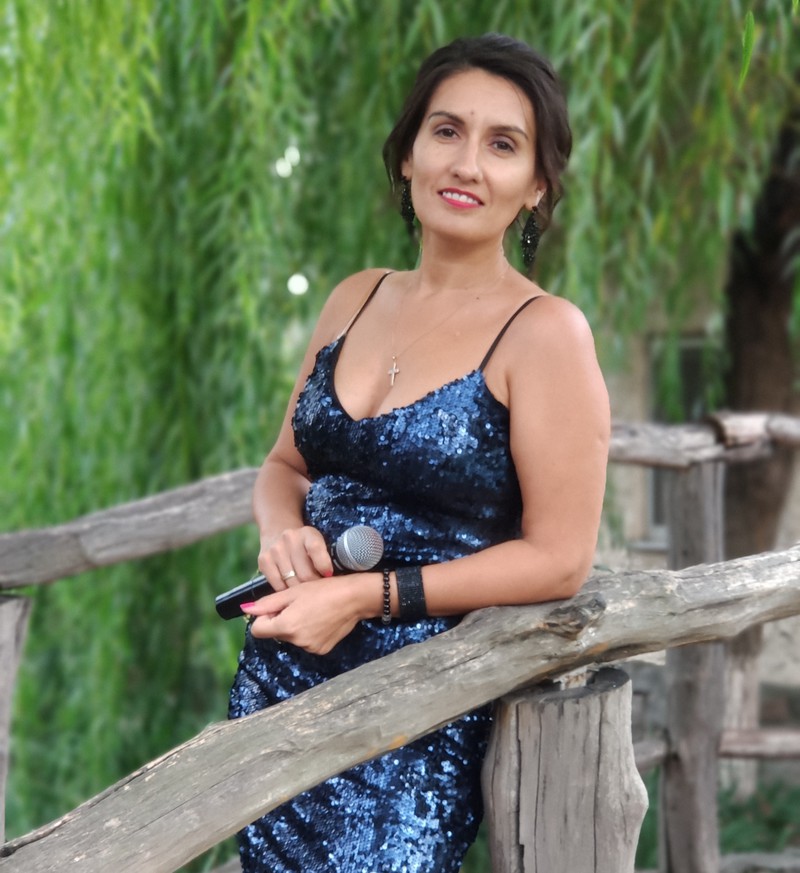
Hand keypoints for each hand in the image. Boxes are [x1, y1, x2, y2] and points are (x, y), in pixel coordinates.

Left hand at [242, 575, 376, 654]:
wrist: (354, 598)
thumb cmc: (323, 590)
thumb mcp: (293, 592)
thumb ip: (267, 603)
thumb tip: (246, 610)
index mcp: (286, 626)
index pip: (257, 630)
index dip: (264, 617)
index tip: (278, 606)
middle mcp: (296, 642)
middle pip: (275, 633)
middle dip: (281, 620)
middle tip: (299, 605)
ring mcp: (309, 648)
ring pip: (291, 637)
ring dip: (295, 626)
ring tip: (313, 611)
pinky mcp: (321, 650)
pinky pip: (305, 642)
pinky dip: (309, 632)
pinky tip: (321, 620)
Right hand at [258, 526, 333, 589]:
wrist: (278, 531)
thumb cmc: (303, 543)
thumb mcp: (317, 543)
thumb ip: (324, 557)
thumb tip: (328, 579)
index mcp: (307, 533)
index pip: (316, 549)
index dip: (324, 566)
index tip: (327, 575)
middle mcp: (289, 539)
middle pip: (305, 573)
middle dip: (314, 584)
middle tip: (316, 587)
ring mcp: (275, 550)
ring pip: (292, 582)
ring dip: (300, 590)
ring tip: (304, 587)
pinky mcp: (264, 561)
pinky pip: (278, 585)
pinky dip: (286, 590)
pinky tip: (290, 586)